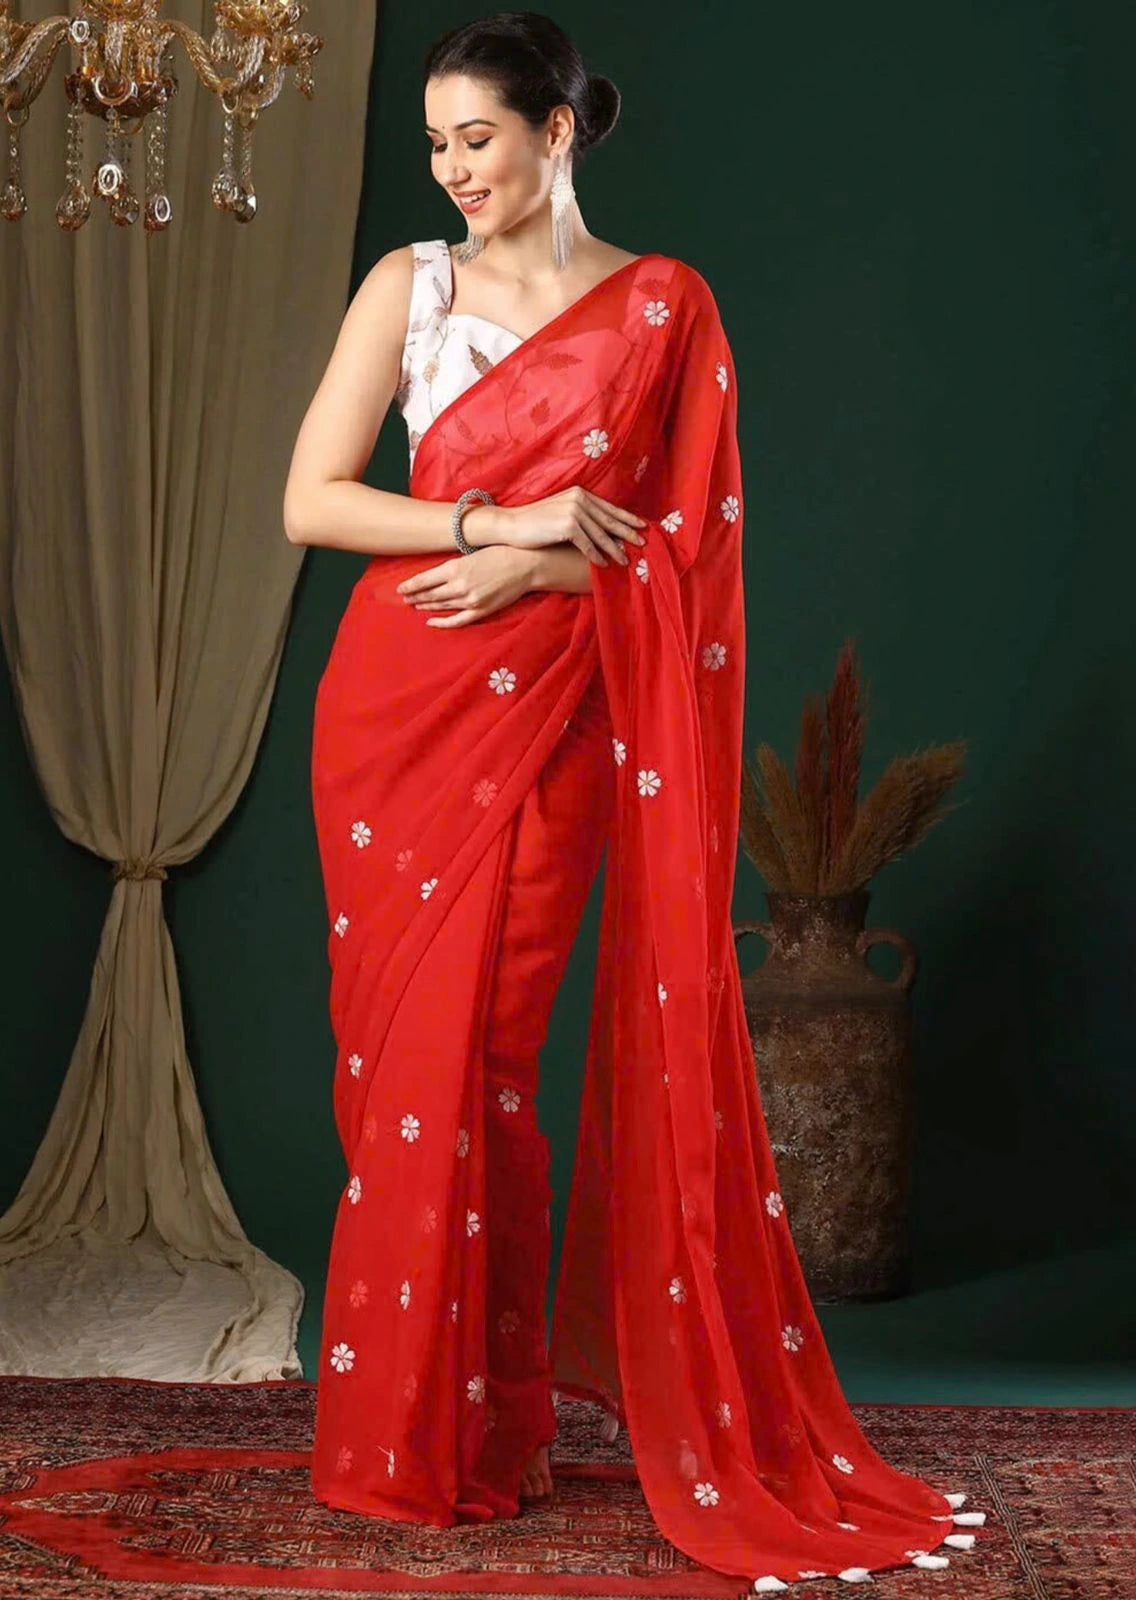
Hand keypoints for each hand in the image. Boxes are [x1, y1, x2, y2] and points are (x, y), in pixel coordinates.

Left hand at [396, 544, 538, 628]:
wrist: (525, 565)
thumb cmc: (500, 553)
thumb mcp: (471, 553)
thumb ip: (453, 566)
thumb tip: (437, 574)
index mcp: (455, 568)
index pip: (425, 580)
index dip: (410, 586)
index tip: (400, 589)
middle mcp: (459, 586)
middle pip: (430, 594)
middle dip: (415, 596)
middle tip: (404, 598)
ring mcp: (470, 600)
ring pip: (441, 606)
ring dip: (426, 606)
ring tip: (415, 605)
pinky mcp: (480, 610)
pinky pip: (457, 620)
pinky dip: (442, 622)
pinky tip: (431, 621)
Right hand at [496, 486, 646, 566]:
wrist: (512, 525)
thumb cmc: (536, 522)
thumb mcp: (561, 512)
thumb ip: (581, 514)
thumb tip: (601, 528)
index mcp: (580, 494)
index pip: (609, 508)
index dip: (626, 518)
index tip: (642, 526)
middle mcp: (579, 499)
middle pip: (609, 521)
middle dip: (627, 533)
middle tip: (643, 544)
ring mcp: (574, 512)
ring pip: (600, 535)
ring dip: (614, 549)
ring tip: (625, 560)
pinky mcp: (567, 526)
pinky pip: (586, 545)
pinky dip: (595, 556)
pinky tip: (603, 565)